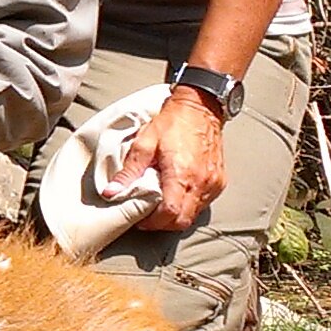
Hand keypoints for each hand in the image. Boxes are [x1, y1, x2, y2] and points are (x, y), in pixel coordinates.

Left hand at [115, 87, 228, 232]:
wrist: (201, 107)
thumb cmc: (172, 123)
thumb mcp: (144, 143)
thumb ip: (128, 172)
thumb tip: (111, 192)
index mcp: (181, 174)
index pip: (169, 214)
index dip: (153, 222)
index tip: (141, 219)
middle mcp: (201, 182)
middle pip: (182, 221)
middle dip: (163, 224)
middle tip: (148, 216)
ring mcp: (213, 184)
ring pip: (193, 215)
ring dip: (176, 216)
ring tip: (161, 204)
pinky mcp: (220, 182)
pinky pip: (203, 205)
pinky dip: (188, 206)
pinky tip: (176, 194)